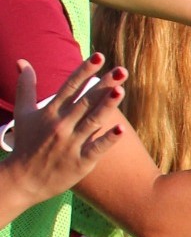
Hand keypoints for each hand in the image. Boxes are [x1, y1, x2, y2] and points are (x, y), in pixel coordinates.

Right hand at [2, 57, 125, 202]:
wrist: (22, 180)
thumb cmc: (25, 143)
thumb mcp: (23, 113)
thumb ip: (26, 87)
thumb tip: (23, 61)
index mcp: (50, 112)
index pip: (70, 87)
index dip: (85, 71)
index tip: (99, 57)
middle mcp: (60, 126)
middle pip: (85, 102)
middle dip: (103, 85)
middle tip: (122, 70)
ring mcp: (70, 144)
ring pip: (92, 121)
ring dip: (107, 106)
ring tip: (121, 90)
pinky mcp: (79, 162)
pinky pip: (96, 149)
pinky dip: (107, 139)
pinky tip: (121, 129)